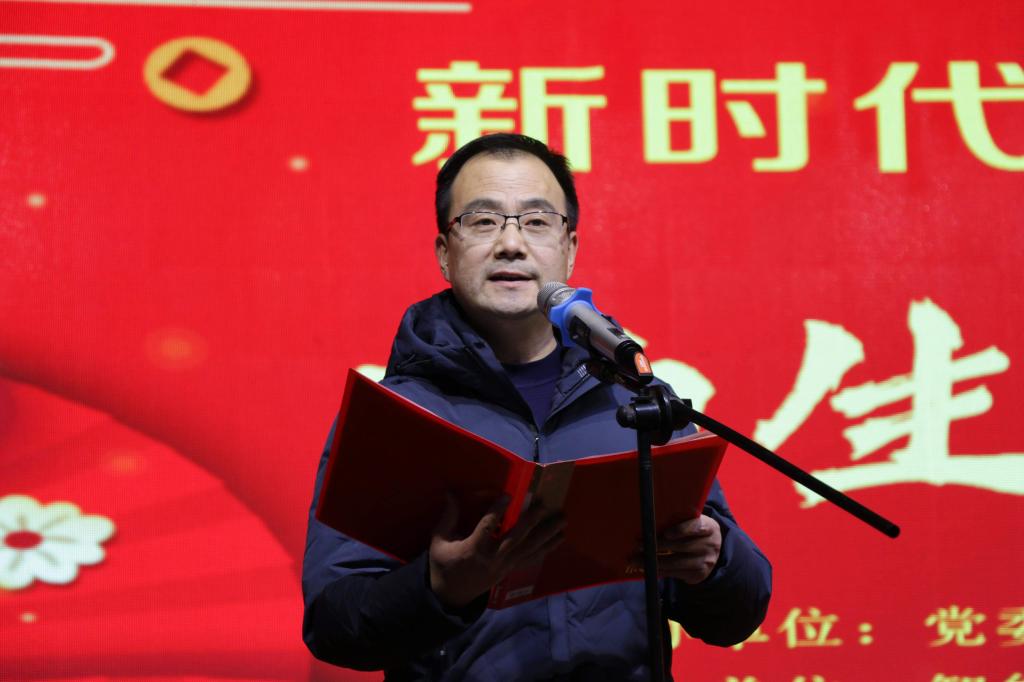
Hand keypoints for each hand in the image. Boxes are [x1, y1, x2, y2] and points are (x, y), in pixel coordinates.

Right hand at [429, 494, 564, 608]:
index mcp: (473, 549)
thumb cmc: (444, 564)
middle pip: (515, 538)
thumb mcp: (439, 541)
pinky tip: (559, 538)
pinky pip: (531, 559)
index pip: (487, 527)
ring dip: (547, 534)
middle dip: (531, 522)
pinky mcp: (511, 570)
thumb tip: (451, 493)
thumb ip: (448, 517)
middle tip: (544, 506)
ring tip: (562, 520)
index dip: (497, 510)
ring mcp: (504, 566)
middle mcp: (492, 558)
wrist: (451, 595)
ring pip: (529, 549)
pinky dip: (547, 548)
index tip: (508, 495)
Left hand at [634, 514, 720, 583]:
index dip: (680, 530)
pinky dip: (659, 571)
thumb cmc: (694, 531)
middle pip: (681, 546)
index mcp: (709, 527)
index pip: (696, 527)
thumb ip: (678, 520)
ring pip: (675, 563)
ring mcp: (705, 562)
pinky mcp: (698, 575)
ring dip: (654, 562)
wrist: (712, 550)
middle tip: (639, 545)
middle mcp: (710, 545)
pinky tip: (648, 568)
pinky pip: (675, 574)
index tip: (666, 533)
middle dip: (658, 546)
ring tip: (636, 560)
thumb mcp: (692, 522)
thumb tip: (650, 522)